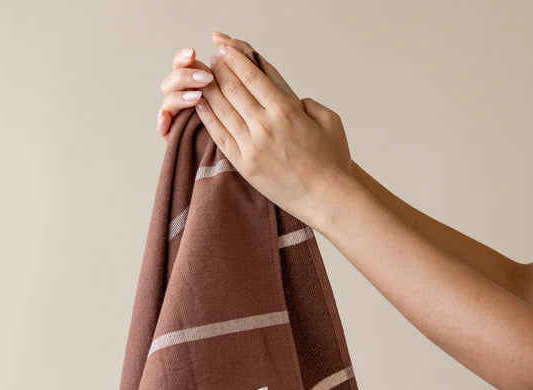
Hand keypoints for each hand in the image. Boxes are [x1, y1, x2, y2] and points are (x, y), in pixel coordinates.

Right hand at [156, 33, 258, 137]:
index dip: (184, 58)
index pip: (184, 64)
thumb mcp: (251, 84)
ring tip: (196, 97)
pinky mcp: (177, 137)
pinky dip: (162, 122)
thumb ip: (236, 57)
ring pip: (168, 101)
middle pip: (173, 80)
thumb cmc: (256, 116)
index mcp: (199, 80)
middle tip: (202, 78)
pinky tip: (166, 118)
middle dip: (184, 76)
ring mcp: (181, 117)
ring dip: (178, 96)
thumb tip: (217, 36)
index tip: (192, 54)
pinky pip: (164, 129)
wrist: (259, 149)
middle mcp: (187, 96)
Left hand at [195, 37, 353, 231]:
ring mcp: (251, 146)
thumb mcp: (329, 120)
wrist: (326, 198)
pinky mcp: (244, 165)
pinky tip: (200, 105)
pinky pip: (219, 136)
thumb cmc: (332, 161)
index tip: (225, 48)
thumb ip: (308, 104)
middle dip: (219, 70)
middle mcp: (265, 125)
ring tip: (202, 78)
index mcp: (286, 109)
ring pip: (222, 110)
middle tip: (210, 60)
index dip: (235, 58)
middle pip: (233, 89)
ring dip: (210, 90)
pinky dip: (208, 117)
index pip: (252, 75)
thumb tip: (293, 100)